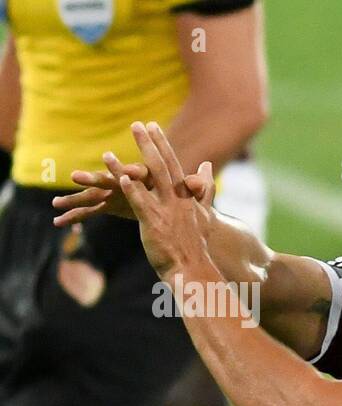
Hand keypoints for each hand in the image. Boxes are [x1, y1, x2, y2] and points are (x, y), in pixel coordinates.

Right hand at [52, 149, 210, 226]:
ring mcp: (118, 196)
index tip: (110, 163)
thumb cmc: (181, 206)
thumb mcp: (188, 199)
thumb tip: (203, 176)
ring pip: (95, 197)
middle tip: (73, 176)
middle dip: (93, 179)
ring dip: (76, 198)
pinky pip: (92, 211)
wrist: (178, 225)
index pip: (134, 174)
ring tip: (56, 203)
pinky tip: (60, 221)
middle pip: (109, 182)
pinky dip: (76, 215)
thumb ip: (194, 188)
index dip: (123, 171)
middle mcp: (129, 185)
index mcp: (147, 180)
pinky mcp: (111, 208)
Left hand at [115, 121, 218, 282]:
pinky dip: (132, 190)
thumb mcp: (204, 213)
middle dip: (149, 144)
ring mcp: (166, 211)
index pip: (173, 164)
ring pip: (148, 183)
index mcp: (186, 196)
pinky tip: (121, 178)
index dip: (162, 144)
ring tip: (108, 153)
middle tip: (137, 124)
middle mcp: (177, 199)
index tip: (152, 125)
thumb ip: (204, 189)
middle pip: (161, 166)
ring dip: (128, 166)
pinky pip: (142, 204)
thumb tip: (206, 166)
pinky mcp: (154, 224)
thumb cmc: (197, 243)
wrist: (195, 267)